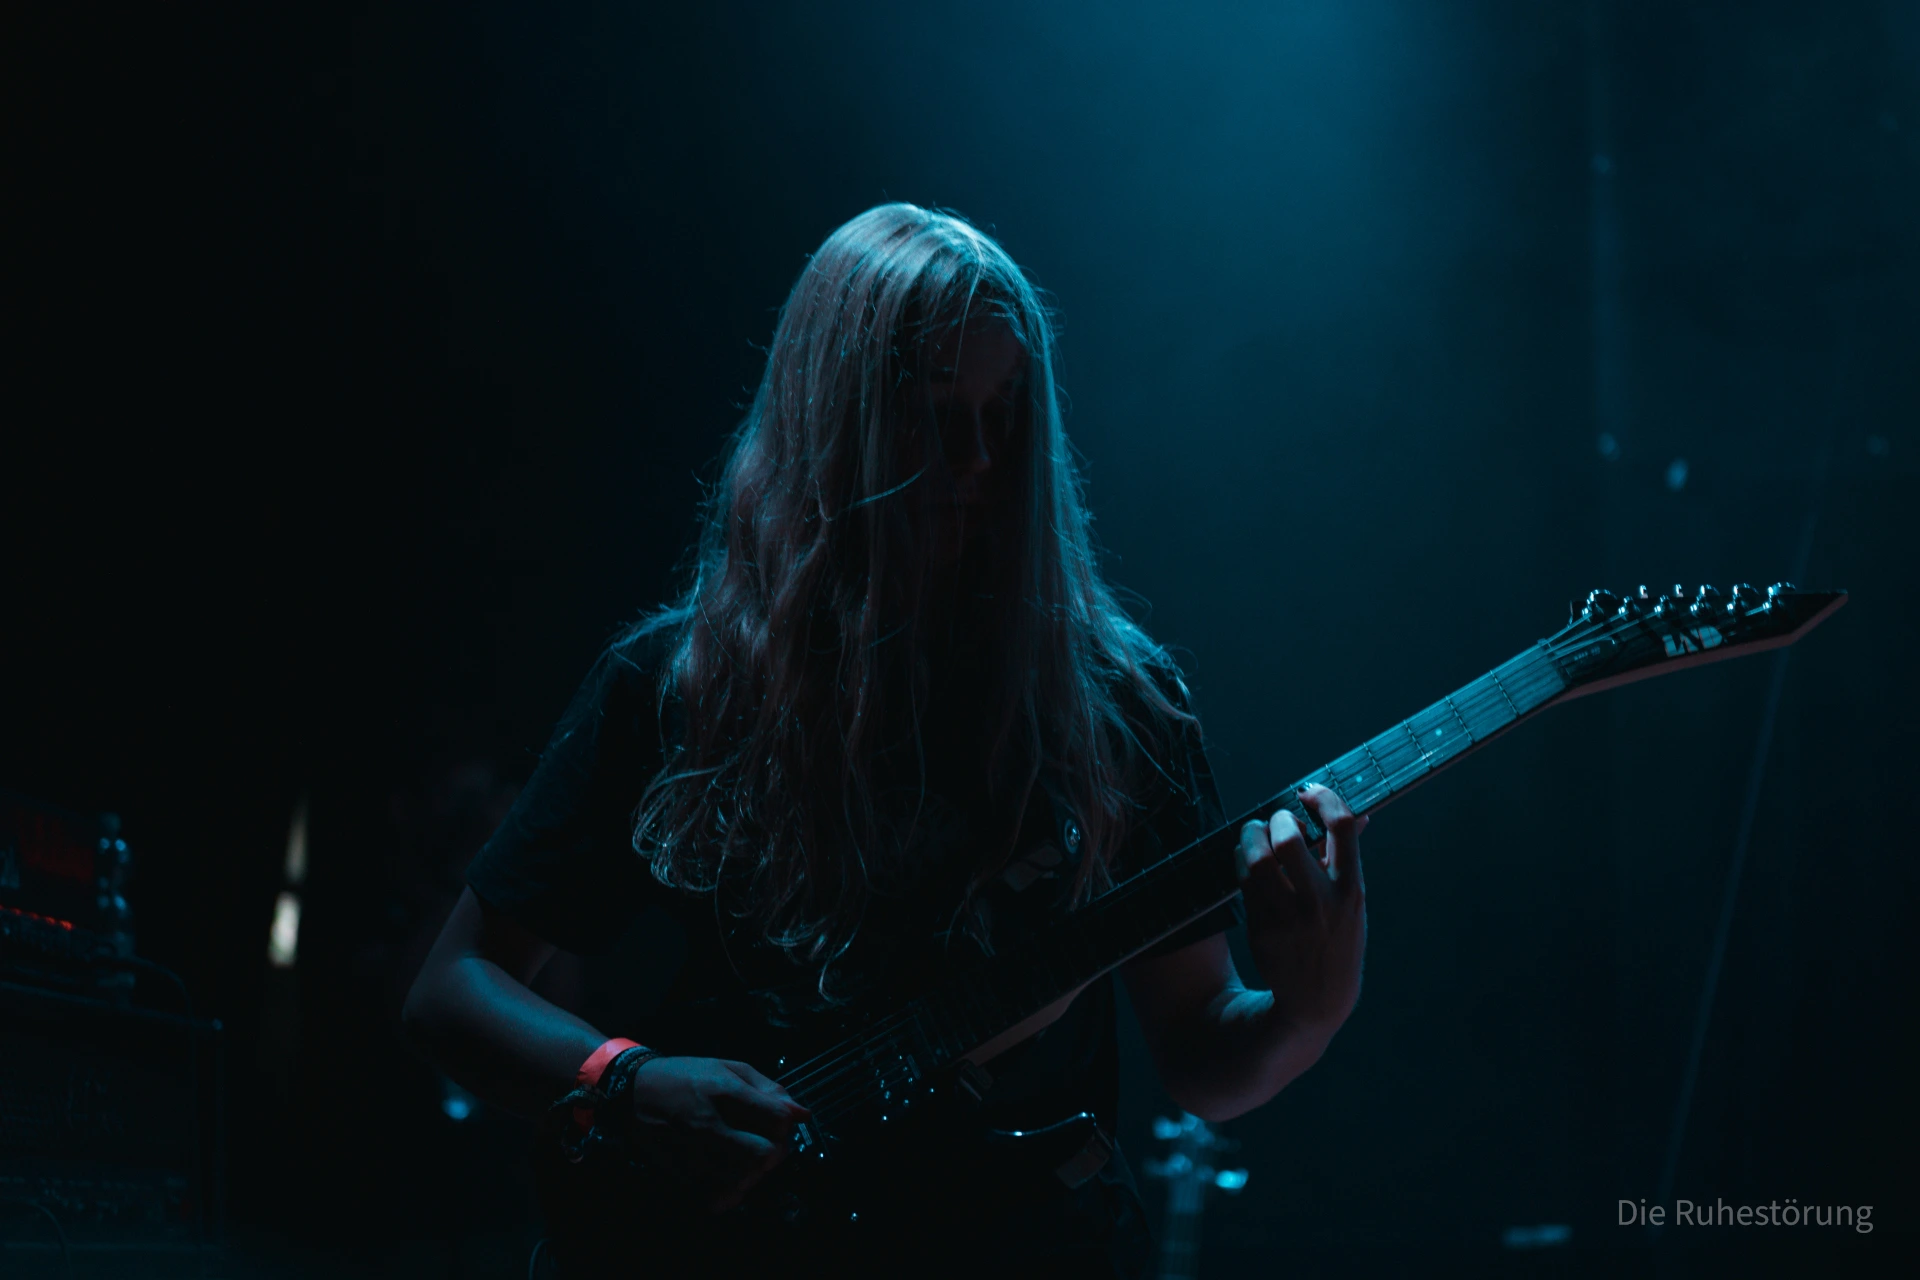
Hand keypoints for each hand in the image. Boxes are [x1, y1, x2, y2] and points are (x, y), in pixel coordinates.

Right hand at [622, 1056, 809, 1212]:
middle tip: (770, 1141)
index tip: (783, 1119)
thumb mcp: (727, 1067)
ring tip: (751, 1157)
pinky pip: (718, 1195)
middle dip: (776, 1149)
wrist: (631, 1093)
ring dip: (756, 1171)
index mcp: (722, 1091)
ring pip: (743, 1178)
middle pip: (764, 1154)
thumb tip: (801, 1114)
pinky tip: (732, 1174)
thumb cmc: (684, 1076)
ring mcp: (692, 1151)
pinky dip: (733, 1190)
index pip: (775, 1118)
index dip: (788, 1121)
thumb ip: (767, 1089)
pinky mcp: (680, 1173)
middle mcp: (708, 1123)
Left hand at [1236, 783, 1367, 1043]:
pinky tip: (1247, 861)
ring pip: (1257, 858)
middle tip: (1277, 822)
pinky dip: (1242, 861)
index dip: (1323, 798)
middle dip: (1277, 819)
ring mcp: (1289, 917)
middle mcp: (1321, 903)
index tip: (1309, 793)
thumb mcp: (1353, 903)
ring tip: (1255, 835)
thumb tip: (1358, 814)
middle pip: (1289, 839)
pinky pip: (1243, 880)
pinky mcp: (1261, 928)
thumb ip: (1348, 858)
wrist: (1317, 999)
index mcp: (1351, 890)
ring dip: (1251, 836)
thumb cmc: (1337, 939)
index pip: (1342, 827)